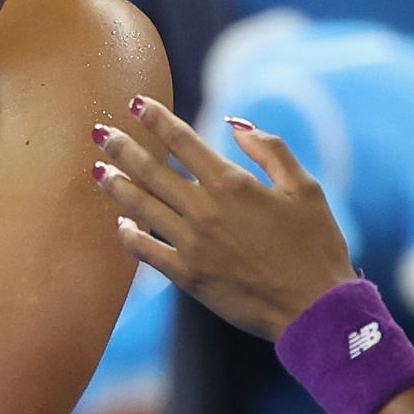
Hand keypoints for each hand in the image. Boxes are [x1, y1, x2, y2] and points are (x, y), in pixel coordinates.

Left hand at [92, 97, 356, 341]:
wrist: (313, 310)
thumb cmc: (316, 244)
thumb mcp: (304, 187)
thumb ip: (270, 149)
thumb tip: (235, 123)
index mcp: (232, 184)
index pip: (184, 141)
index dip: (157, 120)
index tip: (137, 103)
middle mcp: (205, 211)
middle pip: (153, 170)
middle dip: (123, 147)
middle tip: (99, 131)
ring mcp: (192, 246)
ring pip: (143, 207)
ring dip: (117, 185)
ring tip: (98, 169)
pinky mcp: (188, 278)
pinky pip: (147, 251)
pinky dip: (130, 235)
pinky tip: (121, 222)